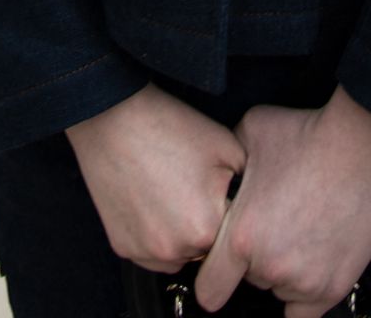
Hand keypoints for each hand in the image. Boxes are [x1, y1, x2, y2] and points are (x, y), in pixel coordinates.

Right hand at [67, 84, 245, 273]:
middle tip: (193, 188)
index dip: (228, 211)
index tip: (218, 192)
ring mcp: (145, 253)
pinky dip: (156, 234)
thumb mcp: (227, 146)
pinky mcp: (123, 248)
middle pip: (205, 249)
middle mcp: (175, 250)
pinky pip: (151, 253)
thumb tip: (256, 204)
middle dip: (205, 224)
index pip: (233, 238)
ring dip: (181, 235)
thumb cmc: (170, 126)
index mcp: (206, 229)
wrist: (114, 116)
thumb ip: (247, 184)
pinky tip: (152, 201)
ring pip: (179, 255)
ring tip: (171, 192)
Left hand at [194, 88, 370, 317]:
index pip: (210, 290)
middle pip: (250, 280)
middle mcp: (270, 266)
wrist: (361, 146)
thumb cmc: (306, 135)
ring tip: (298, 232)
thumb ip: (227, 165)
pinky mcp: (333, 287)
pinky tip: (306, 273)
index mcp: (241, 237)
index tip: (217, 272)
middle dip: (256, 257)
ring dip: (283, 270)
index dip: (211, 280)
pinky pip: (306, 314)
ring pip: (279, 289)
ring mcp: (304, 282)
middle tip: (274, 225)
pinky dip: (303, 297)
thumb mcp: (248, 132)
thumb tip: (219, 174)